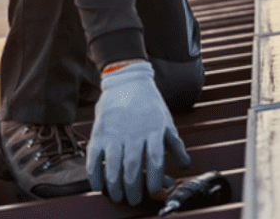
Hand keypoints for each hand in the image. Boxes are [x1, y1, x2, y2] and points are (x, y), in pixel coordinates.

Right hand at [87, 61, 189, 205]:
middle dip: (133, 188)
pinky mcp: (99, 132)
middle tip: (133, 200)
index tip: (154, 190)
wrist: (127, 80)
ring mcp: (114, 132)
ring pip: (113, 165)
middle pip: (133, 167)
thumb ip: (175, 144)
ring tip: (117, 196)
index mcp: (153, 130)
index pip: (155, 160)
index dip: (155, 179)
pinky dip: (95, 174)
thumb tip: (185, 165)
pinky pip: (94, 157)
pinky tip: (98, 185)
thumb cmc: (149, 103)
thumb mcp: (166, 121)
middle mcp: (133, 132)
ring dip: (114, 186)